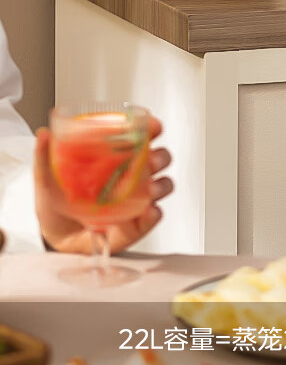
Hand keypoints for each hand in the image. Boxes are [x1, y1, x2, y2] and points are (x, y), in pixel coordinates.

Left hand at [34, 117, 173, 254]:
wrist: (53, 239)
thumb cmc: (56, 206)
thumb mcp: (47, 180)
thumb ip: (44, 158)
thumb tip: (43, 134)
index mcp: (116, 160)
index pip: (141, 138)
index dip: (151, 129)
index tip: (153, 125)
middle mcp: (131, 178)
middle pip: (159, 160)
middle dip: (161, 157)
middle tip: (152, 160)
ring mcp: (135, 201)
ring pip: (162, 186)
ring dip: (162, 184)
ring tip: (152, 189)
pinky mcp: (134, 225)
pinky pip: (151, 219)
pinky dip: (155, 215)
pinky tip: (150, 211)